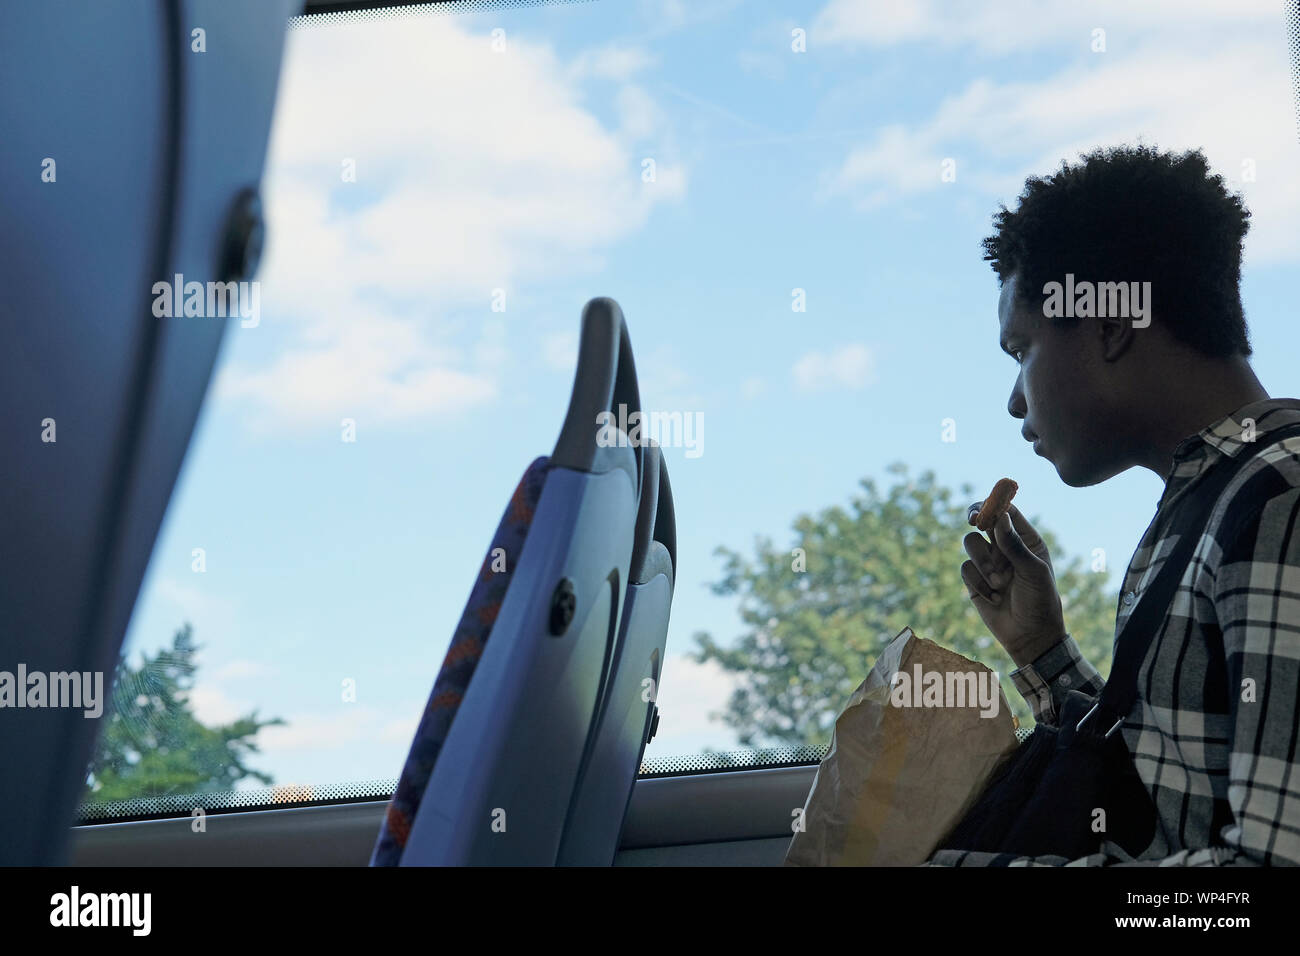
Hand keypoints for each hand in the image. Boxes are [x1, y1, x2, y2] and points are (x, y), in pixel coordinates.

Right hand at [960, 502, 1067, 668]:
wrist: (1030, 636)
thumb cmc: (1040, 601)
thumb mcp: (1032, 571)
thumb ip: (1014, 544)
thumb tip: (999, 517)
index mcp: (1026, 540)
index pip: (1006, 513)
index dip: (994, 505)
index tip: (986, 508)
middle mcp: (1005, 548)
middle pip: (983, 521)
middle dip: (977, 519)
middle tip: (973, 520)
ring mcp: (988, 563)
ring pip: (971, 544)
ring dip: (983, 563)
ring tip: (999, 584)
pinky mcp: (974, 580)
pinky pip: (965, 568)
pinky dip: (978, 583)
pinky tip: (993, 598)